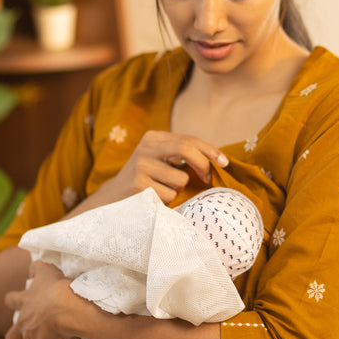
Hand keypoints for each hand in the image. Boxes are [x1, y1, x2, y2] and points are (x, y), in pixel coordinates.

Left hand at [4, 260, 80, 338]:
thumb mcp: (46, 271)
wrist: (68, 309)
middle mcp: (25, 323)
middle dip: (16, 337)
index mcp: (25, 302)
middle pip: (12, 336)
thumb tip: (31, 269)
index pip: (12, 300)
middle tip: (25, 337)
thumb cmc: (58, 288)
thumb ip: (36, 269)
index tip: (16, 302)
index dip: (13, 301)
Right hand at [99, 130, 228, 204]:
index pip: (188, 139)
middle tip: (207, 179)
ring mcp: (140, 166)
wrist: (114, 198)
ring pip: (181, 178)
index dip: (210, 150)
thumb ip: (182, 156)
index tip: (225, 162)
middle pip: (185, 150)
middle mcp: (145, 148)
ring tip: (163, 190)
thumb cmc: (146, 179)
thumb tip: (217, 160)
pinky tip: (155, 198)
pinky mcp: (139, 185)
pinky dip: (169, 200)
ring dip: (179, 189)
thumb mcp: (160, 160)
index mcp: (153, 138)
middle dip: (203, 165)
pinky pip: (170, 194)